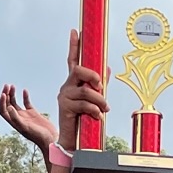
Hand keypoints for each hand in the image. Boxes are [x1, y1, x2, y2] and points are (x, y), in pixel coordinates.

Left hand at [0, 84, 55, 151]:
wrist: (51, 139)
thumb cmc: (38, 136)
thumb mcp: (26, 127)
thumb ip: (16, 118)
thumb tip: (9, 107)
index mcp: (14, 122)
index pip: (3, 111)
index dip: (1, 102)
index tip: (4, 94)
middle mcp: (18, 118)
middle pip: (7, 105)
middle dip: (5, 95)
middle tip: (7, 86)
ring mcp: (25, 116)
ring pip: (15, 103)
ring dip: (12, 94)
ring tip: (12, 86)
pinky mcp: (33, 113)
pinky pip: (26, 103)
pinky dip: (24, 96)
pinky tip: (24, 90)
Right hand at [56, 30, 107, 152]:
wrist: (74, 141)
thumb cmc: (85, 120)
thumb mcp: (94, 101)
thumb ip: (99, 86)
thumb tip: (108, 68)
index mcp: (73, 83)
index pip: (72, 60)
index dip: (74, 46)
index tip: (75, 31)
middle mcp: (66, 87)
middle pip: (78, 70)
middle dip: (93, 76)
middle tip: (101, 86)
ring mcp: (64, 97)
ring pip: (85, 90)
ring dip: (99, 100)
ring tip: (105, 109)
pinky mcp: (65, 108)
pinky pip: (84, 104)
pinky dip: (95, 111)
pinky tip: (98, 117)